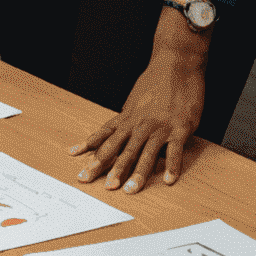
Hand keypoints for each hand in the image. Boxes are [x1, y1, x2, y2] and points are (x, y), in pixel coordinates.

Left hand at [70, 8, 208, 192]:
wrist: (175, 64)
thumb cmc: (155, 82)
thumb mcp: (135, 100)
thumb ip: (128, 118)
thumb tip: (117, 132)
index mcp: (127, 117)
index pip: (105, 137)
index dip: (91, 150)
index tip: (76, 161)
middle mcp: (139, 123)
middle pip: (121, 149)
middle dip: (108, 168)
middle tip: (99, 184)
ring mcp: (159, 126)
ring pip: (144, 153)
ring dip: (136, 173)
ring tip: (129, 190)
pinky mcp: (179, 128)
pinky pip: (174, 150)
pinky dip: (172, 166)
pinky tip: (168, 180)